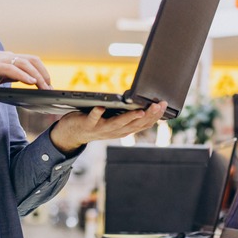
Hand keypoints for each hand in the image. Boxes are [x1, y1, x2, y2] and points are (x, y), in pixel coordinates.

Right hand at [0, 51, 51, 96]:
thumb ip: (11, 76)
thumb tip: (27, 81)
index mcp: (8, 58)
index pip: (31, 61)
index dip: (42, 71)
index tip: (48, 83)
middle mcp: (6, 56)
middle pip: (32, 61)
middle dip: (44, 73)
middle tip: (50, 87)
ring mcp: (0, 59)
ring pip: (25, 64)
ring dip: (37, 76)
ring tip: (44, 87)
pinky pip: (12, 69)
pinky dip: (23, 75)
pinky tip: (31, 82)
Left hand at [49, 101, 167, 153]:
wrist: (72, 134)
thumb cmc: (96, 122)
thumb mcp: (115, 120)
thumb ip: (128, 115)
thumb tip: (145, 104)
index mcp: (123, 130)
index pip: (143, 124)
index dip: (155, 116)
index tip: (164, 105)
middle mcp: (115, 131)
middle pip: (135, 124)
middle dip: (148, 114)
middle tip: (158, 105)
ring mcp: (102, 129)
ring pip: (118, 124)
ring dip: (129, 118)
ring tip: (140, 110)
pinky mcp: (88, 124)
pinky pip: (93, 119)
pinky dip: (97, 113)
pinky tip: (101, 106)